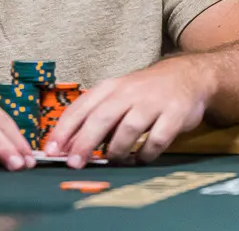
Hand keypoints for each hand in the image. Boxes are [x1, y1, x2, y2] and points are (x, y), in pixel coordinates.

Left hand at [42, 56, 211, 167]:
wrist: (186, 76)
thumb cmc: (144, 91)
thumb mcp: (117, 95)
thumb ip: (95, 117)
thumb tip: (69, 146)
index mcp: (110, 87)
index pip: (81, 107)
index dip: (64, 129)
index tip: (52, 150)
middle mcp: (129, 92)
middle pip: (102, 118)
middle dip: (85, 142)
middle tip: (74, 164)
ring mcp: (152, 103)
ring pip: (129, 128)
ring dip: (117, 150)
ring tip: (113, 161)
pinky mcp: (174, 115)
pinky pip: (157, 139)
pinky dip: (146, 154)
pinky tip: (141, 159)